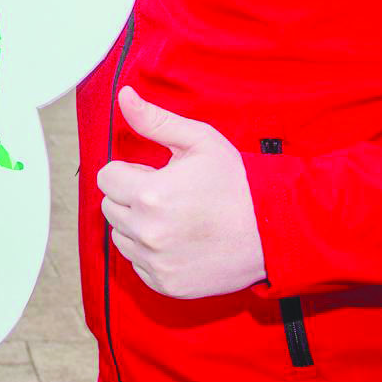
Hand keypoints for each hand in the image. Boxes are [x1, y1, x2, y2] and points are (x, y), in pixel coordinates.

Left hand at [96, 87, 265, 298]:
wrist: (275, 231)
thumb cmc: (239, 184)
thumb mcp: (200, 141)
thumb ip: (155, 120)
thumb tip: (124, 96)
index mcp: (150, 194)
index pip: (106, 178)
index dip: (129, 171)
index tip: (153, 173)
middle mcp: (148, 232)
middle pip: (110, 207)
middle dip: (131, 197)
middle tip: (167, 194)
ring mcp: (156, 262)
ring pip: (121, 237)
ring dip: (137, 225)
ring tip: (174, 217)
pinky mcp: (167, 284)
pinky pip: (138, 264)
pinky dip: (150, 253)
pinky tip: (179, 240)